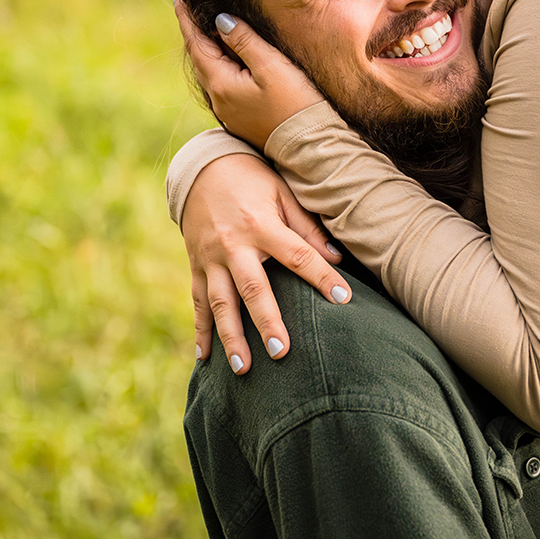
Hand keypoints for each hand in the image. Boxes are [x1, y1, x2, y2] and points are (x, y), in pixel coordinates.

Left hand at [174, 0, 324, 148]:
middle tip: (191, 8)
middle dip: (195, 33)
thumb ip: (244, 40)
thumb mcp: (271, 66)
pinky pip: (222, 84)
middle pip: (200, 58)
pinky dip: (220, 65)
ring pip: (211, 72)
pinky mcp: (241, 117)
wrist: (310, 146)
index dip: (186, 20)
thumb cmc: (295, 103)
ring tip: (208, 29)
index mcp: (221, 84)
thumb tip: (220, 21)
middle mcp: (219, 100)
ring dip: (207, 49)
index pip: (196, 44)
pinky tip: (229, 58)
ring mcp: (229, 111)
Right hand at [185, 152, 352, 372]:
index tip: (343, 298)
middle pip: (252, 288)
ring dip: (231, 337)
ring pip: (220, 303)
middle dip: (266, 321)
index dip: (321, 276)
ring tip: (244, 370)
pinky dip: (200, 331)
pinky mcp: (195, 266)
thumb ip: (307, 226)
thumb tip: (338, 257)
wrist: (202, 169)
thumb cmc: (252, 180)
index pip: (297, 255)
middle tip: (282, 352)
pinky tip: (205, 359)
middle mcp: (232, 245)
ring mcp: (209, 259)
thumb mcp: (282, 192)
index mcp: (260, 224)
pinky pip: (197, 303)